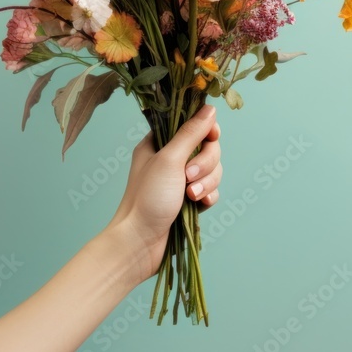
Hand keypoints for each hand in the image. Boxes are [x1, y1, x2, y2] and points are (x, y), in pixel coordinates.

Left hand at [107, 105, 221, 283]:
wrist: (140, 243)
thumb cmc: (148, 198)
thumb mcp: (170, 160)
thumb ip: (191, 133)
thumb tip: (210, 108)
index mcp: (159, 143)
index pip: (192, 124)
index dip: (206, 130)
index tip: (211, 137)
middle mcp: (170, 159)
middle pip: (207, 147)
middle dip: (205, 163)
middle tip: (188, 177)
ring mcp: (179, 180)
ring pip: (211, 170)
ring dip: (206, 182)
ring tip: (191, 196)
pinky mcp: (188, 200)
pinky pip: (210, 189)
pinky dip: (208, 196)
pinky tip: (199, 205)